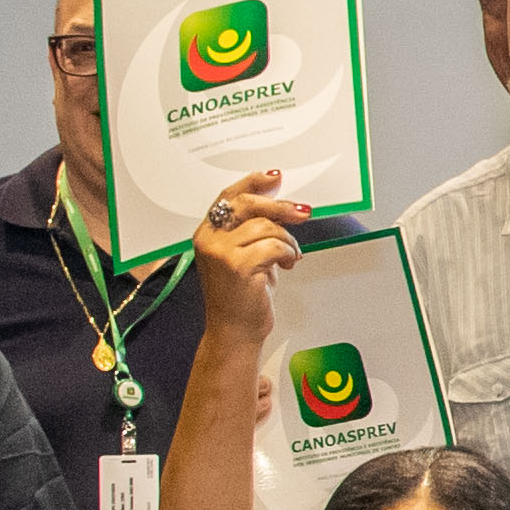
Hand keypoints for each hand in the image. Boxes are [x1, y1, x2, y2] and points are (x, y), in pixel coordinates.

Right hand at [191, 167, 305, 341]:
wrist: (234, 332)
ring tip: (291, 255)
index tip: (274, 178)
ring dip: (288, 239)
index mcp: (207, 234)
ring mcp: (221, 252)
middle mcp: (209, 240)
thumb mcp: (245, 255)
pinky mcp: (237, 265)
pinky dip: (288, 252)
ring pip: (266, 226)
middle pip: (247, 204)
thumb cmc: (241, 295)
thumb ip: (253, 230)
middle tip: (302, 212)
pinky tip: (288, 264)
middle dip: (280, 206)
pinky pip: (274, 245)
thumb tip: (279, 204)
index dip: (252, 183)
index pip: (228, 197)